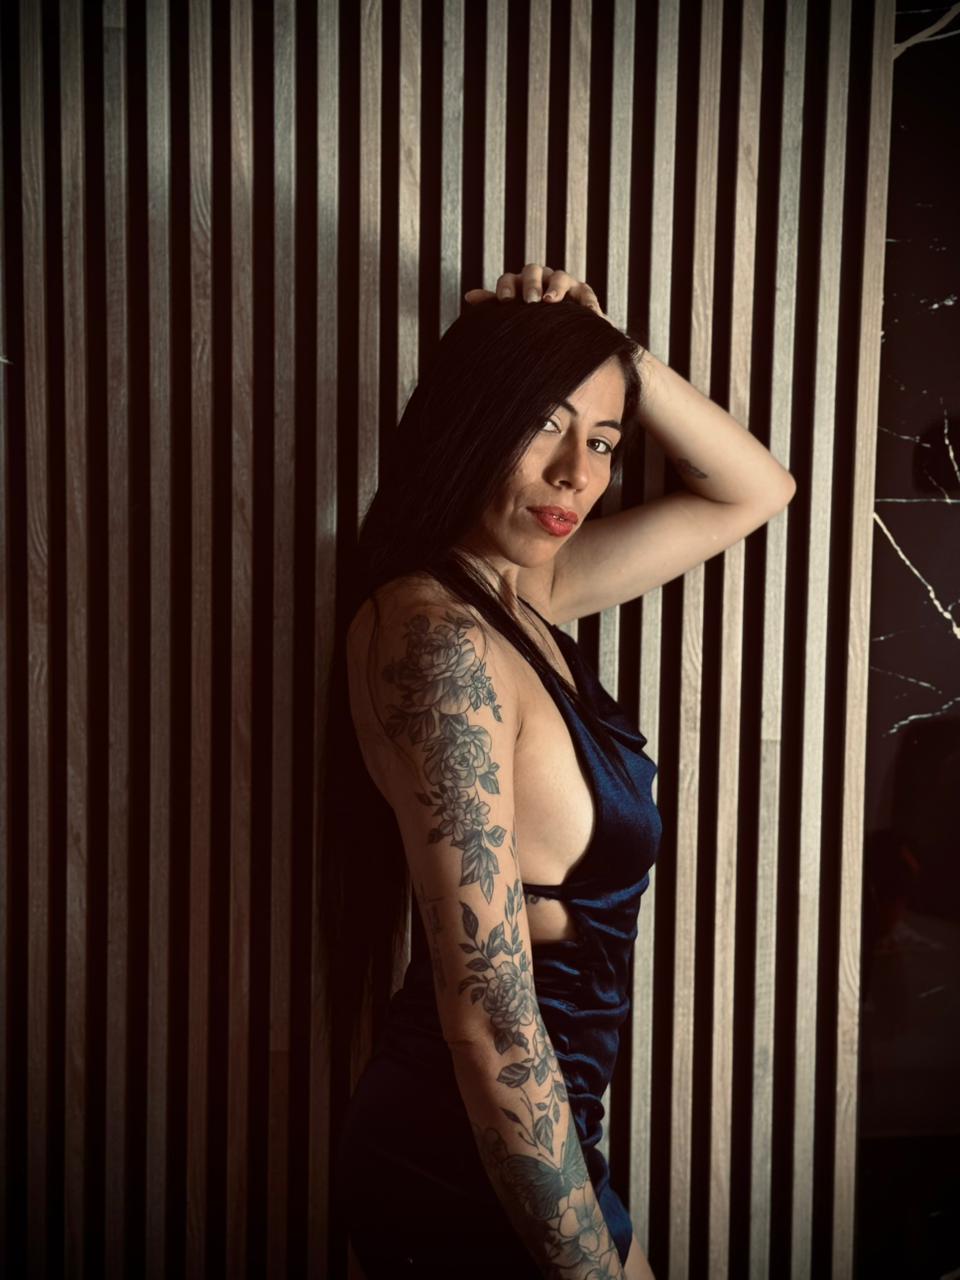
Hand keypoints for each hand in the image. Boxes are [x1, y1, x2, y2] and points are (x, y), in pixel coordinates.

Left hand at [463, 264, 606, 316]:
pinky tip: (588, 314)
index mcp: (520, 284)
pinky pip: (586, 293)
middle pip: (533, 271)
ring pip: (559, 276)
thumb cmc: (531, 321)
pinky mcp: (583, 293)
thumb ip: (493, 305)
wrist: (562, 331)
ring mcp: (563, 283)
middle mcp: (541, 278)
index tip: (505, 302)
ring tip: (551, 301)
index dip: (506, 288)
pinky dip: (588, 302)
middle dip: (531, 284)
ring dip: (556, 287)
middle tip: (529, 301)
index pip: (509, 279)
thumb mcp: (512, 314)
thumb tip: (469, 297)